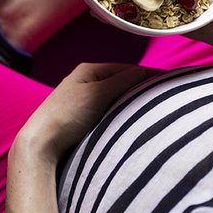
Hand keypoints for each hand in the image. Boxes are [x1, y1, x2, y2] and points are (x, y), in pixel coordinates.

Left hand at [14, 62, 161, 163]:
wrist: (40, 143)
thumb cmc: (66, 115)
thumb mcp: (97, 93)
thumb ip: (122, 81)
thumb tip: (147, 72)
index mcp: (89, 71)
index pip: (127, 69)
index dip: (149, 75)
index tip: (172, 82)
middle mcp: (87, 83)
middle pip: (124, 84)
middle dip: (144, 89)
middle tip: (169, 96)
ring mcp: (86, 102)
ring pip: (119, 100)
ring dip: (135, 104)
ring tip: (157, 109)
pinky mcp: (85, 120)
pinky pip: (112, 113)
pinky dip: (124, 115)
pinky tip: (135, 122)